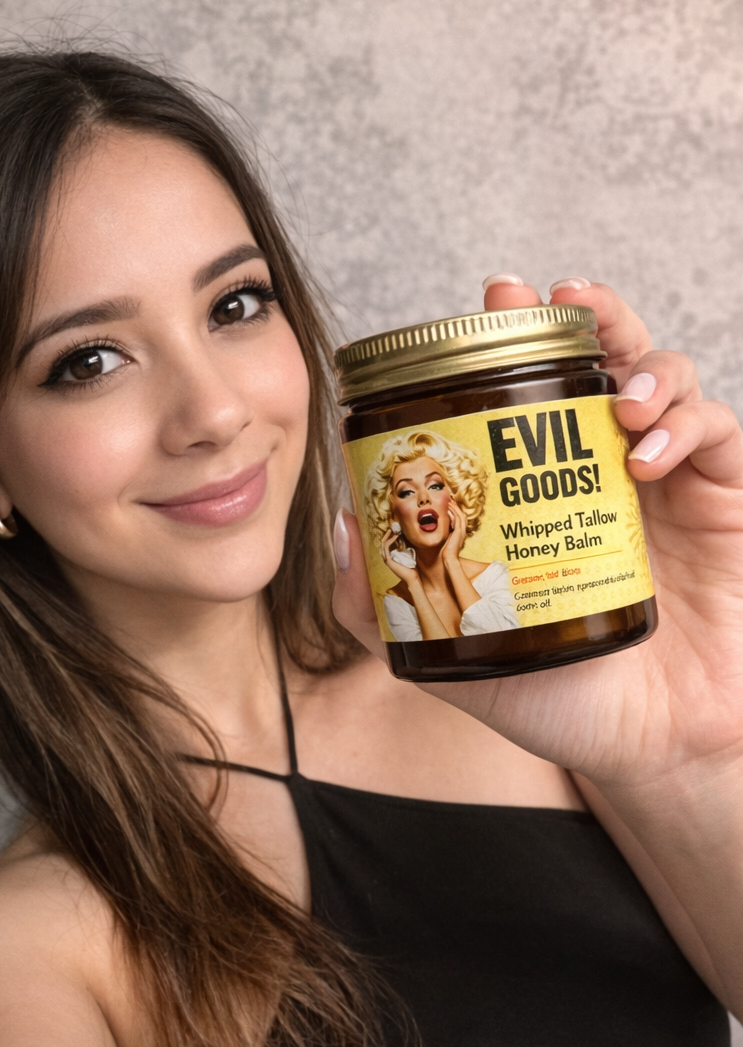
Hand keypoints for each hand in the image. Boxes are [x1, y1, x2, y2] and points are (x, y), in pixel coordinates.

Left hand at [334, 276, 742, 793]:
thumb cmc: (558, 703)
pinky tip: (645, 453)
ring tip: (613, 394)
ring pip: (663, 377)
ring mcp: (668, 484)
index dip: (508, 342)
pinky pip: (716, 431)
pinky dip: (684, 424)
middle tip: (541, 294)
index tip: (482, 307)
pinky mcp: (724, 502)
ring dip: (639, 361)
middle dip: (574, 314)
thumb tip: (341, 528)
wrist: (649, 752)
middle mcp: (604, 473)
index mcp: (542, 493)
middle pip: (599, 358)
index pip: (527, 396)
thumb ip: (382, 605)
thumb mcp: (451, 655)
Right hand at [379, 530, 419, 584]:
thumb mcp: (408, 555)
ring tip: (394, 530)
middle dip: (387, 534)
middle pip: (383, 543)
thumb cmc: (411, 568)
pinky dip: (390, 540)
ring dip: (388, 536)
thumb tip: (406, 538)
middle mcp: (386, 557)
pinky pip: (386, 547)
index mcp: (390, 557)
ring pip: (383, 544)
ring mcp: (386, 559)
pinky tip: (396, 536)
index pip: (387, 544)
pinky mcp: (388, 560)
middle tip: (393, 527)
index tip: (396, 530)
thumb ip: (405, 548)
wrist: (412, 578)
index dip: (390, 536)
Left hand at [441, 498, 466, 567]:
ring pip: (460, 515)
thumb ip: (444, 532)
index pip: (459, 518)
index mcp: (459, 532)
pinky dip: (454, 513)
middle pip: (462, 514)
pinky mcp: (459, 532)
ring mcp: (461, 531)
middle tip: (450, 499)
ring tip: (449, 501)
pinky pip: (457, 519)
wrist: (449, 558)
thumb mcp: (445, 538)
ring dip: (455, 508)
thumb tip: (437, 526)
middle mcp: (462, 530)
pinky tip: (449, 509)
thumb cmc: (446, 551)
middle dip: (456, 506)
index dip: (455, 510)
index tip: (449, 504)